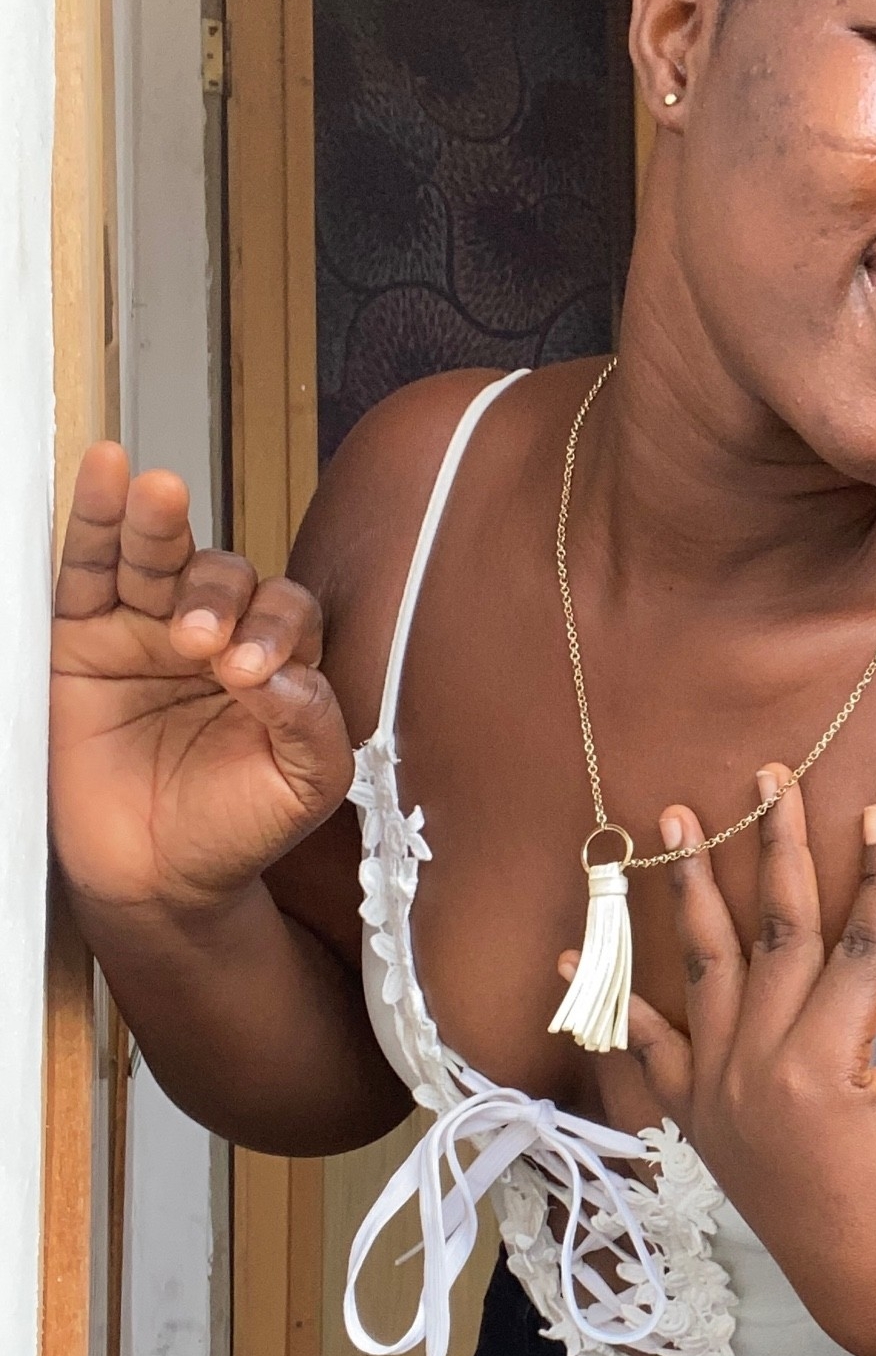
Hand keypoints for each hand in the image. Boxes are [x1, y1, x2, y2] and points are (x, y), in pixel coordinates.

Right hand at [50, 443, 352, 914]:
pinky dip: (97, 520)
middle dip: (218, 594)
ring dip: (158, 525)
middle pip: (225, 575)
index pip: (286, 610)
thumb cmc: (238, 825)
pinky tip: (108, 475)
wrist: (160, 880)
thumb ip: (313, 721)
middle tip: (199, 640)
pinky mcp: (82, 639)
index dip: (273, 629)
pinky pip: (87, 569)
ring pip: (158, 556)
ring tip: (159, 496)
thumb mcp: (304, 783)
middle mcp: (217, 632)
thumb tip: (281, 672)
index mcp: (277, 656)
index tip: (250, 674)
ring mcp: (146, 629)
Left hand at [606, 768, 875, 1355]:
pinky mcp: (701, 1118)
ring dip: (689, 889)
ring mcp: (720, 1093)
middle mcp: (758, 1071)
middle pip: (774, 933)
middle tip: (770, 778)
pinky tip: (575, 951)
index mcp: (826, 1068)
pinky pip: (647, 1052)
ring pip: (704, 969)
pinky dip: (612, 1002)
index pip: (858, 944)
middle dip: (775, 848)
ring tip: (673, 820)